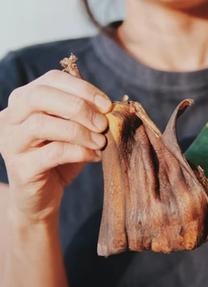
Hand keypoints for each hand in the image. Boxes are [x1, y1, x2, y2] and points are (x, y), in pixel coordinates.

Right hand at [0, 70, 111, 225]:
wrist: (42, 198)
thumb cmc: (61, 158)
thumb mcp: (75, 130)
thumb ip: (86, 115)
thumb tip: (110, 106)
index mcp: (23, 100)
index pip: (51, 79)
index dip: (83, 88)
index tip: (107, 104)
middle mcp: (10, 117)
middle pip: (40, 96)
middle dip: (78, 106)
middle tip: (103, 123)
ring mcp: (10, 142)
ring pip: (42, 124)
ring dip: (80, 131)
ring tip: (101, 142)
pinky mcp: (20, 168)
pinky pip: (52, 153)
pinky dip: (79, 152)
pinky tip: (95, 156)